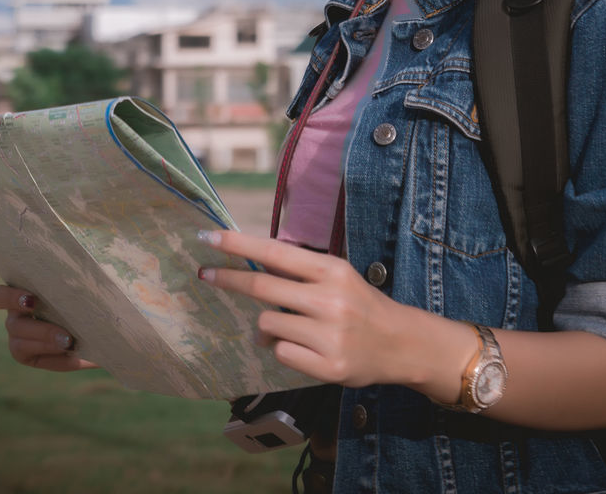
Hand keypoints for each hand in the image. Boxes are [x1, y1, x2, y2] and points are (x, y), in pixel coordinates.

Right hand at [0, 237, 96, 371]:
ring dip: (42, 332)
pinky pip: (27, 351)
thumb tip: (103, 235)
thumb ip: (88, 262)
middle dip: (12, 297)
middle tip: (33, 301)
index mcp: (28, 273)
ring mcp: (15, 325)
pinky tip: (71, 351)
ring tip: (67, 338)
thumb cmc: (97, 295)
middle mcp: (15, 299)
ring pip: (16, 328)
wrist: (106, 333)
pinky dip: (50, 354)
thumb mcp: (94, 276)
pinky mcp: (22, 350)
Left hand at [196, 230, 403, 386]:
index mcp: (332, 270)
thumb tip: (250, 267)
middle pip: (263, 287)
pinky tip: (303, 347)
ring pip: (268, 325)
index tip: (209, 237)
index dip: (239, 245)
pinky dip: (283, 349)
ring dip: (266, 325)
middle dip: (228, 279)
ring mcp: (330, 336)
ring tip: (289, 326)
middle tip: (205, 274)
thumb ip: (298, 272)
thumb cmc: (359, 304)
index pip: (276, 253)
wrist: (400, 343)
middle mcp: (330, 300)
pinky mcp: (329, 367)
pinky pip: (282, 353)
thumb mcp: (335, 276)